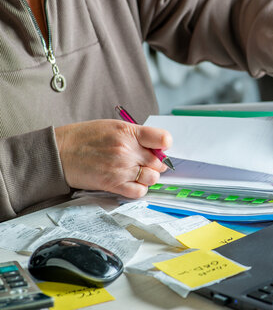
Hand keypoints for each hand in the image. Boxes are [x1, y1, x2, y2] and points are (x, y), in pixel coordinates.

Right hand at [55, 120, 171, 197]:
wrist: (61, 152)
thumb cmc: (86, 138)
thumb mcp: (114, 126)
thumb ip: (137, 135)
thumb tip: (158, 147)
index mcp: (128, 132)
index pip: (163, 139)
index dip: (164, 145)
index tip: (160, 147)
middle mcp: (127, 151)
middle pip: (159, 162)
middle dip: (156, 163)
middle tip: (146, 161)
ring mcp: (121, 169)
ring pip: (152, 178)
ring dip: (148, 177)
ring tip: (137, 172)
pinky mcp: (114, 185)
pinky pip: (139, 192)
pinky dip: (139, 189)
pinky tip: (131, 181)